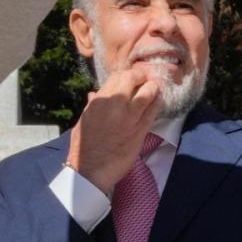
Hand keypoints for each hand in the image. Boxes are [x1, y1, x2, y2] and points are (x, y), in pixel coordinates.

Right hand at [66, 66, 162, 196]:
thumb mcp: (84, 119)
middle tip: (146, 79)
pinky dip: (157, 103)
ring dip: (153, 88)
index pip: (117, 76)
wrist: (92, 167)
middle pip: (134, 79)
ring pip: (148, 93)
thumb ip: (92, 105)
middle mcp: (115, 104)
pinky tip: (158, 101)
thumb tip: (94, 94)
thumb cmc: (84, 145)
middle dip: (142, 76)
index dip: (128, 74)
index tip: (133, 77)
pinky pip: (154, 111)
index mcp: (99, 100)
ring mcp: (130, 117)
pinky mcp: (140, 130)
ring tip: (155, 88)